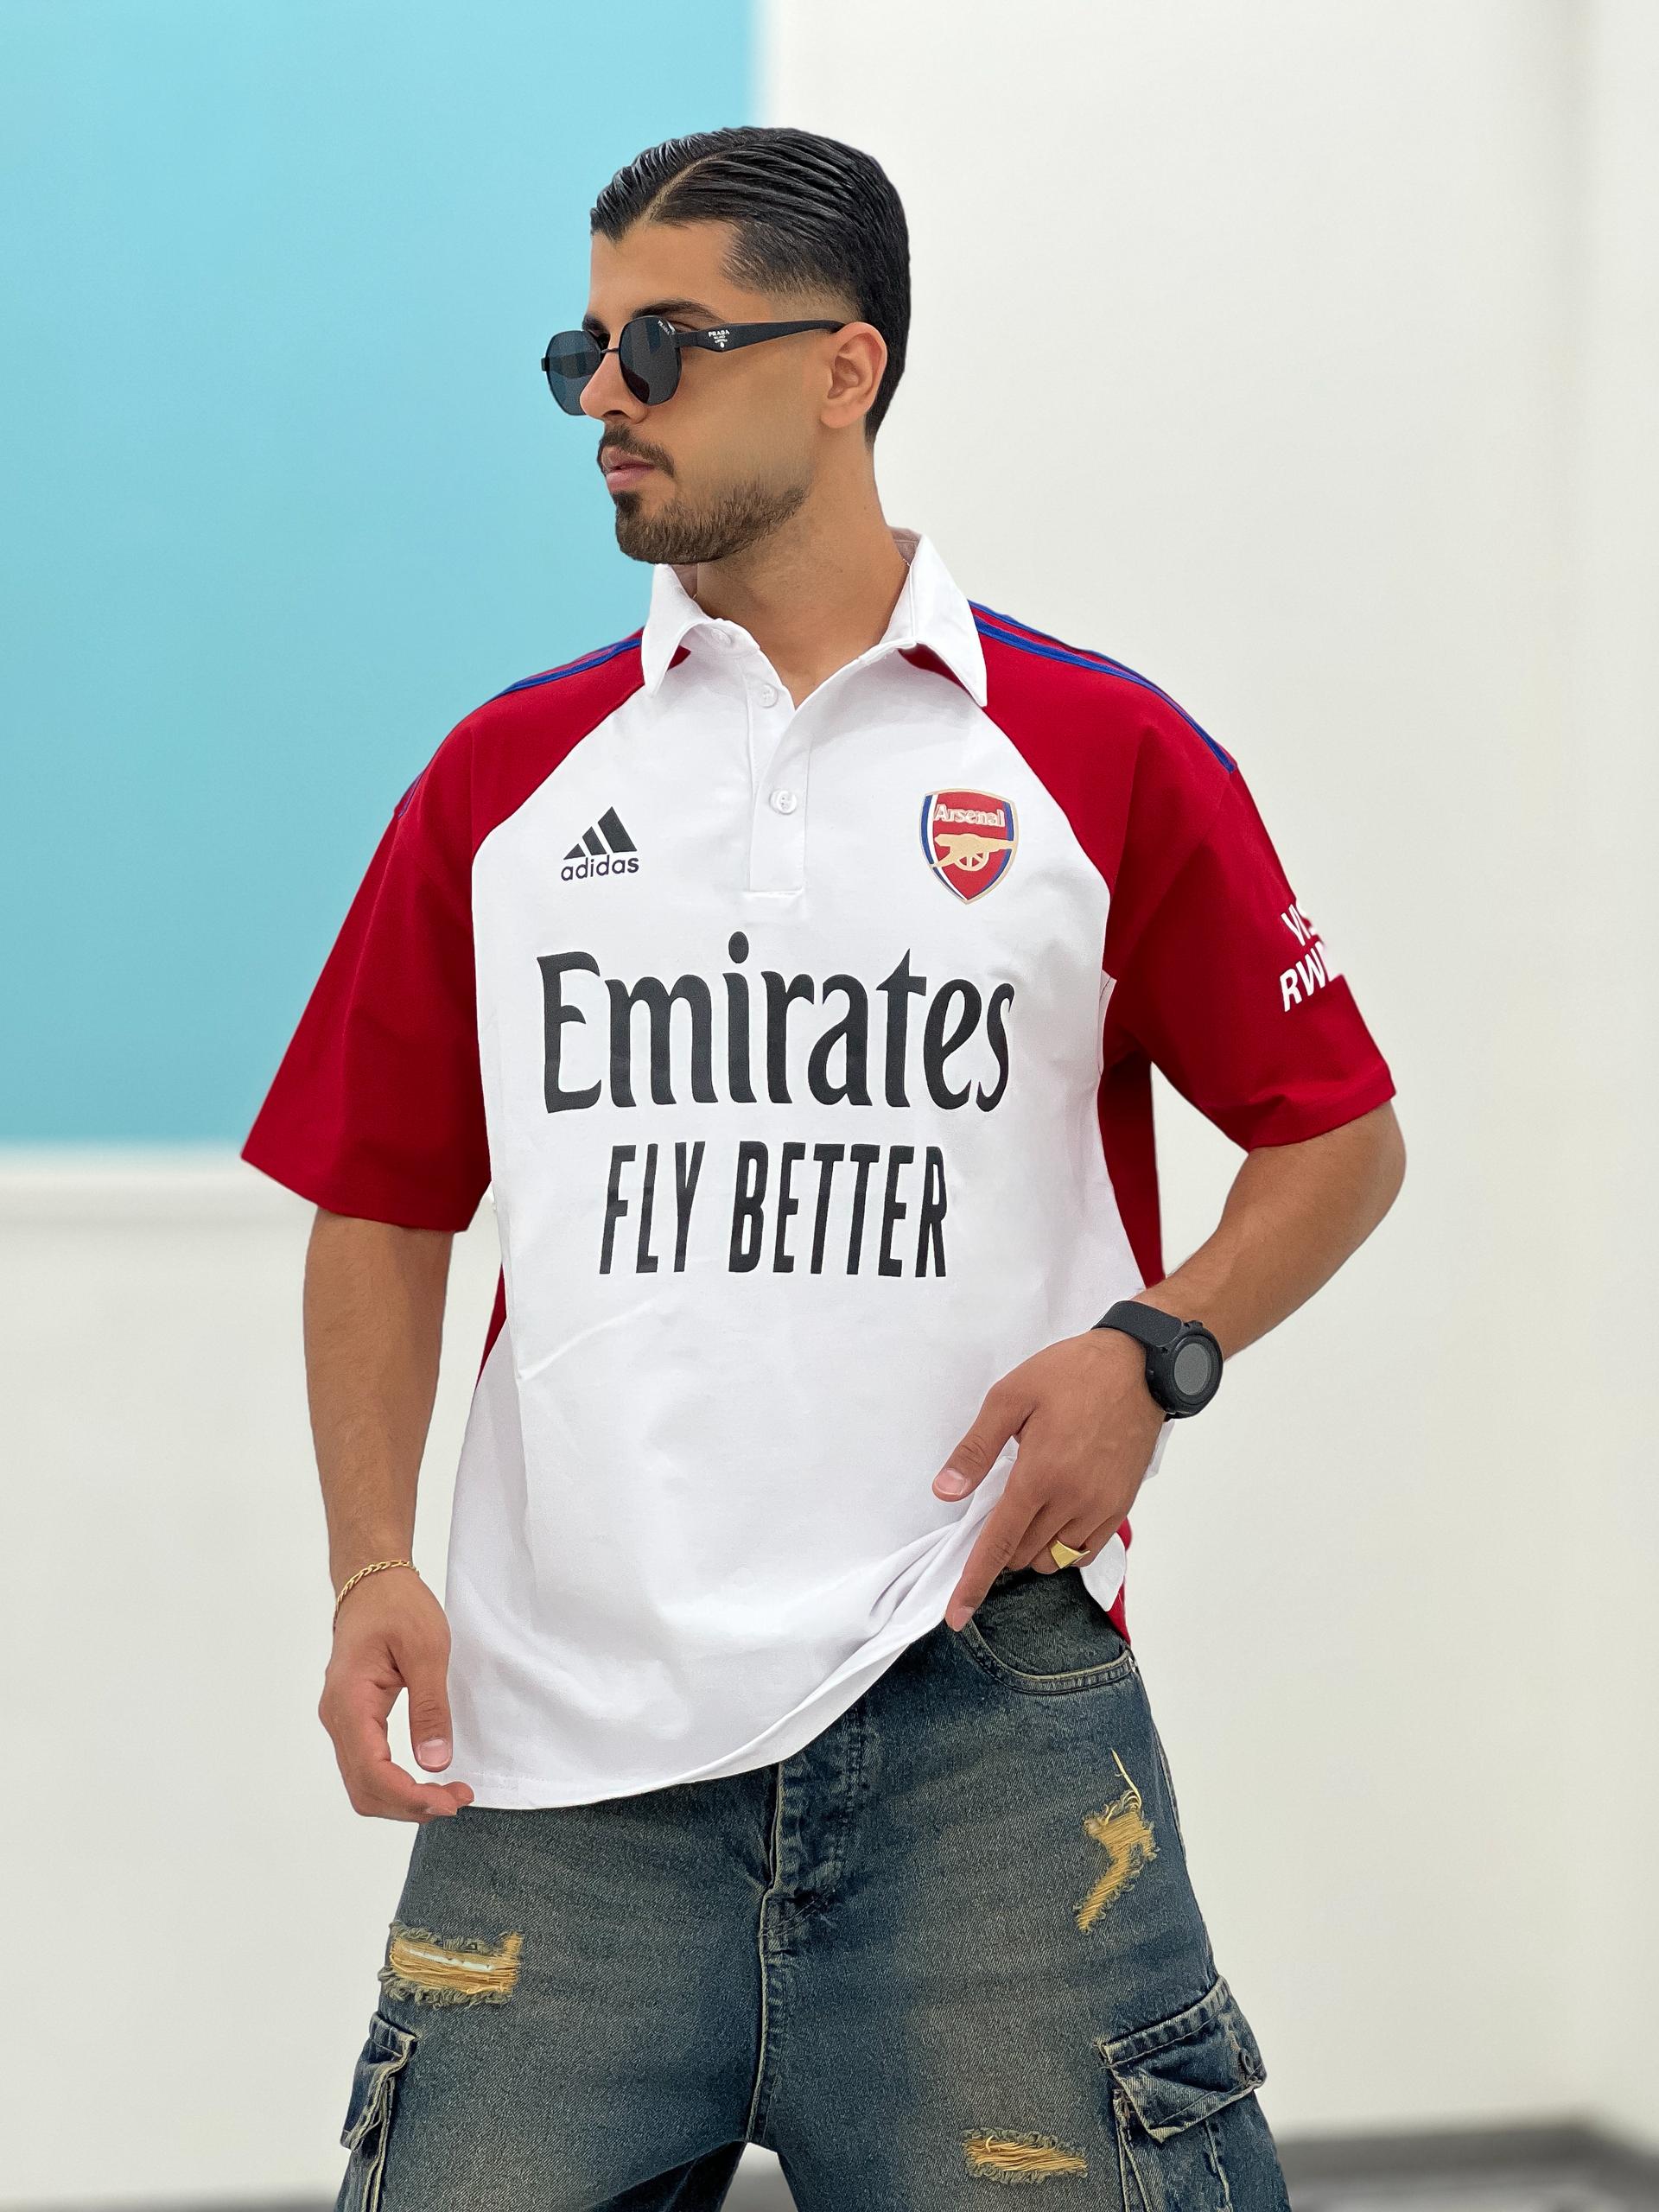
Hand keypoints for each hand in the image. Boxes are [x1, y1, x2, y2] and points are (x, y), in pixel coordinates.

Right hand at [318, 1567, 476, 1821]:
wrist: (373, 1583)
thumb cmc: (399, 1607)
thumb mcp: (427, 1650)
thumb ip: (430, 1708)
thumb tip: (435, 1763)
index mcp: (349, 1702)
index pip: (372, 1772)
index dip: (409, 1797)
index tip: (450, 1800)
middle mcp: (337, 1718)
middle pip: (364, 1788)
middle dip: (409, 1805)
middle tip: (457, 1800)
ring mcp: (341, 1721)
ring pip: (363, 1783)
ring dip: (402, 1799)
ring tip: (447, 1793)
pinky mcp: (353, 1719)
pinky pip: (367, 1766)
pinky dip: (395, 1783)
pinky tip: (425, 1779)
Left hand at [932, 1327, 1165, 1631]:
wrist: (1138, 1368)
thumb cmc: (1070, 1375)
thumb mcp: (1011, 1397)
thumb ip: (976, 1449)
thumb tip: (946, 1492)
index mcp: (1040, 1475)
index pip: (999, 1543)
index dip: (973, 1582)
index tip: (956, 1616)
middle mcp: (1072, 1501)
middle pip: (1022, 1555)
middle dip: (1001, 1544)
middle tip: (1000, 1500)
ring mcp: (1100, 1508)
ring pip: (1052, 1559)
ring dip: (1030, 1547)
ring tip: (1029, 1502)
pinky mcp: (1119, 1508)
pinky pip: (1082, 1552)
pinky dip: (1061, 1548)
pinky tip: (1055, 1514)